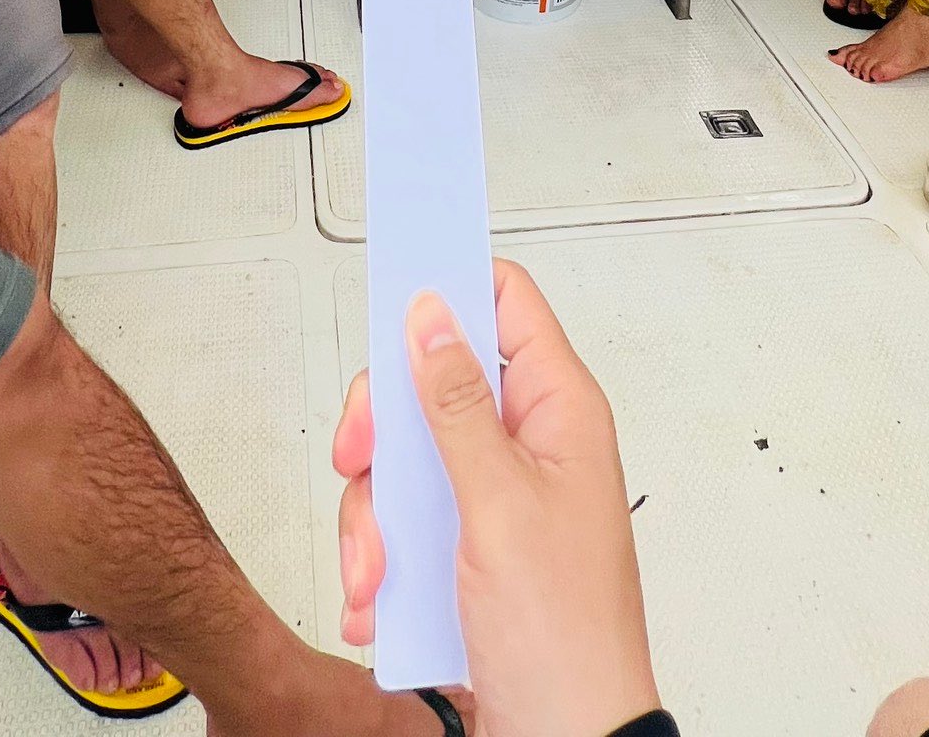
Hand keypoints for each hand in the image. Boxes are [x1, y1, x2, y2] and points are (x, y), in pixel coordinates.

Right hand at [333, 262, 660, 736]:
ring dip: (377, 518)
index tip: (392, 300)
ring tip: (381, 573)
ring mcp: (496, 497)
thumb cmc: (565, 637)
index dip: (449, 291)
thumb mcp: (498, 505)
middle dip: (385, 432)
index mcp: (557, 411)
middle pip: (433, 383)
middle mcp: (528, 444)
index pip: (505, 304)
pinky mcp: (469, 547)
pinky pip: (406, 522)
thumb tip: (432, 315)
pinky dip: (383, 560)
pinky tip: (382, 601)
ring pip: (408, 459)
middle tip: (363, 463)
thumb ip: (457, 405)